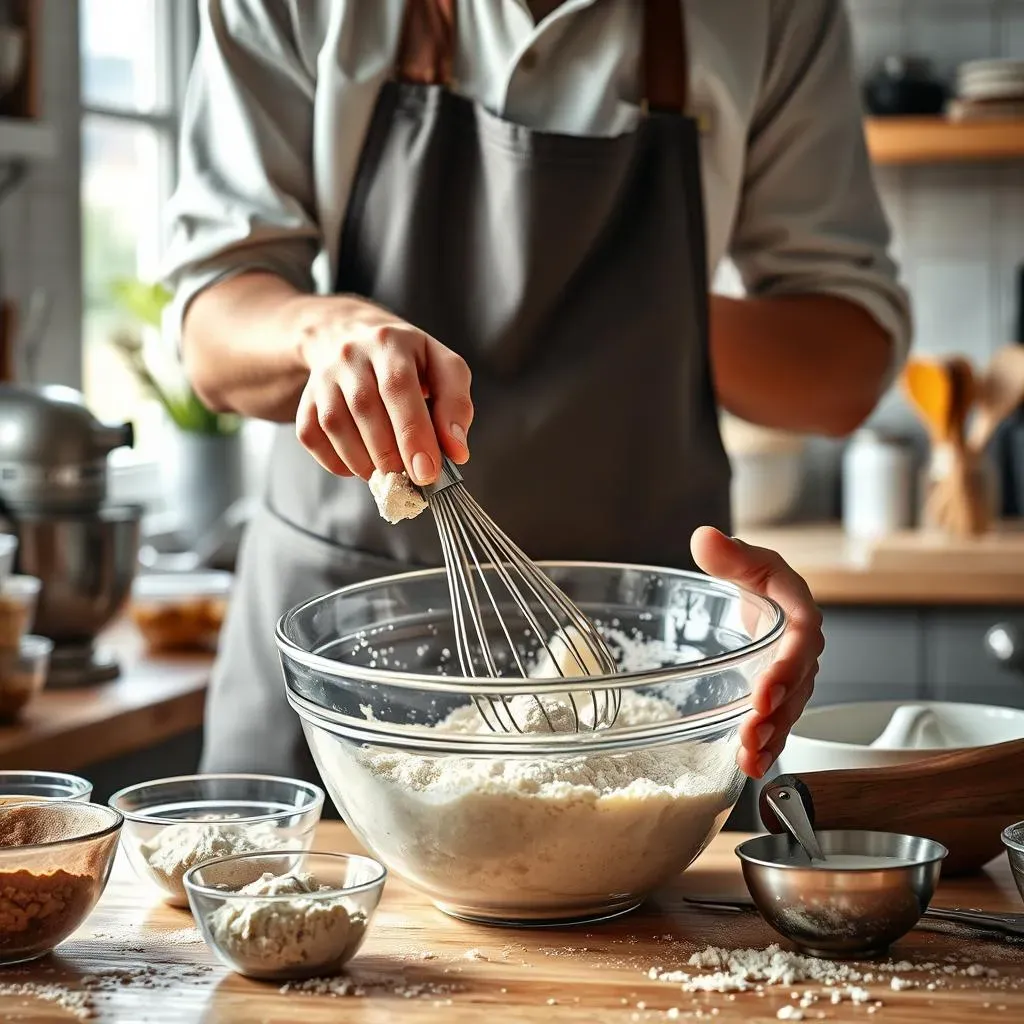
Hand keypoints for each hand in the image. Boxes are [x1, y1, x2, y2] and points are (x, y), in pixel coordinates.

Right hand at [294, 297, 473, 483]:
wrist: (351, 336)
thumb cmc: (409, 361)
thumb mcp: (443, 368)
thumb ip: (455, 406)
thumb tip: (456, 452)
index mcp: (391, 342)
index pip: (398, 387)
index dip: (413, 433)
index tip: (428, 472)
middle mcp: (351, 353)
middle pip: (365, 407)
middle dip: (391, 453)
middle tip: (411, 479)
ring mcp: (323, 376)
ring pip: (334, 423)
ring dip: (363, 461)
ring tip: (389, 475)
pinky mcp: (305, 398)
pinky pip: (311, 435)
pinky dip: (336, 461)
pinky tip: (361, 465)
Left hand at [691, 526, 822, 779]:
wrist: (763, 594)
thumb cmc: (758, 575)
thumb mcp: (747, 560)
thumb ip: (730, 554)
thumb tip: (705, 538)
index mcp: (799, 614)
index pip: (801, 642)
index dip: (787, 667)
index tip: (766, 689)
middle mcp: (801, 651)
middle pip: (797, 686)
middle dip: (776, 712)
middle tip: (753, 732)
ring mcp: (791, 677)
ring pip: (788, 712)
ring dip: (770, 737)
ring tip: (750, 759)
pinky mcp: (777, 696)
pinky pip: (776, 724)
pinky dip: (764, 746)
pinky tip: (749, 766)